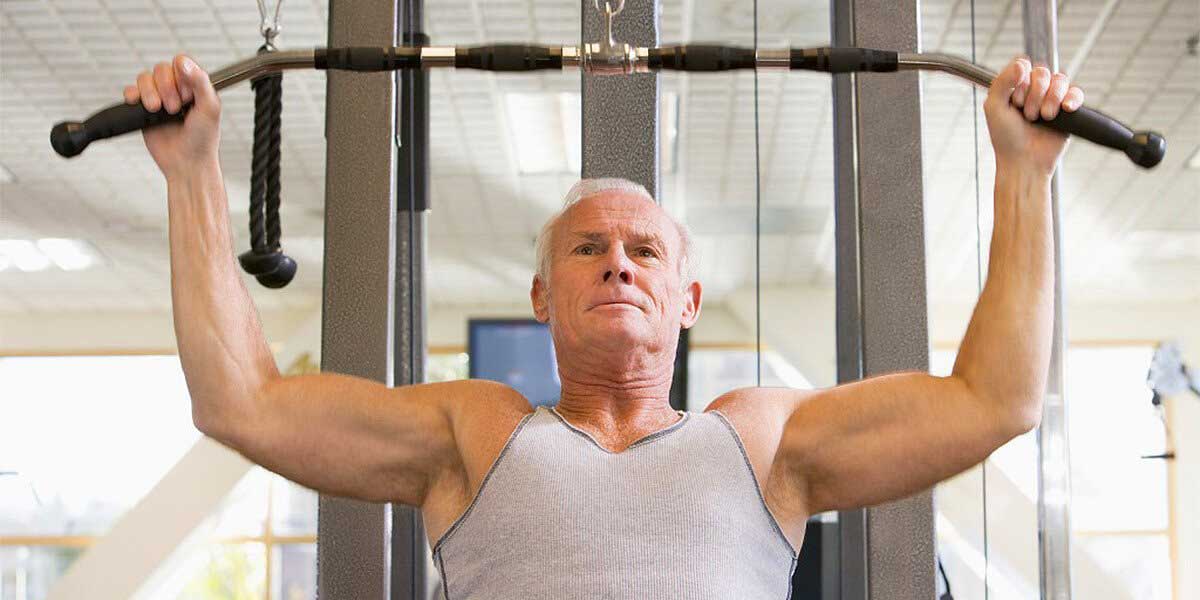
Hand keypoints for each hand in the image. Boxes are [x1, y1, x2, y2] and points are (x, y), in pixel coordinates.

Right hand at [123, 54, 221, 180]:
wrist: (186, 163)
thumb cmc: (203, 140)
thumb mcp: (210, 108)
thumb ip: (200, 82)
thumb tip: (183, 62)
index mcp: (195, 86)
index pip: (181, 63)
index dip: (181, 75)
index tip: (187, 95)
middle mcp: (177, 90)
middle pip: (161, 69)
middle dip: (166, 88)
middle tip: (175, 108)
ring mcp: (159, 98)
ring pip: (144, 78)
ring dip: (150, 93)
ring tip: (159, 110)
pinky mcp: (143, 109)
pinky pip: (130, 91)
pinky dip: (133, 95)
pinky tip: (142, 106)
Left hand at [984, 57, 1083, 175]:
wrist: (1025, 161)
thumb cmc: (1006, 138)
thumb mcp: (994, 107)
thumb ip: (1002, 82)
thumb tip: (1021, 63)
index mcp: (1014, 87)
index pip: (1023, 66)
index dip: (1021, 81)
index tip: (1014, 100)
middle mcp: (1033, 90)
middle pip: (1042, 72)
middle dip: (1034, 94)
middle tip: (1028, 115)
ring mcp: (1052, 99)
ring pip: (1060, 80)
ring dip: (1050, 99)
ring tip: (1043, 118)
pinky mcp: (1068, 110)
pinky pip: (1076, 92)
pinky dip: (1072, 98)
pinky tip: (1065, 109)